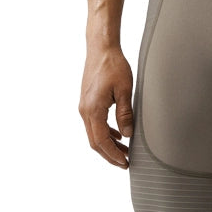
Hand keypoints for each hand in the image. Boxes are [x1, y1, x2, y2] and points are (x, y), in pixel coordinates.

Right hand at [79, 46, 133, 168]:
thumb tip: (127, 135)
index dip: (113, 155)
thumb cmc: (113, 65)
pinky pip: (94, 123)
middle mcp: (85, 111)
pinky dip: (105, 133)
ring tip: (124, 151)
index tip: (124, 163)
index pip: (101, 141)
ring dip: (108, 144)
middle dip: (110, 154)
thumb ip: (125, 114)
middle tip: (125, 162)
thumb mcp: (124, 89)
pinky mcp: (87, 102)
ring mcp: (84, 106)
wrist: (101, 48)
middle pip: (95, 142)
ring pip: (94, 133)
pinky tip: (117, 135)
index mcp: (93, 110)